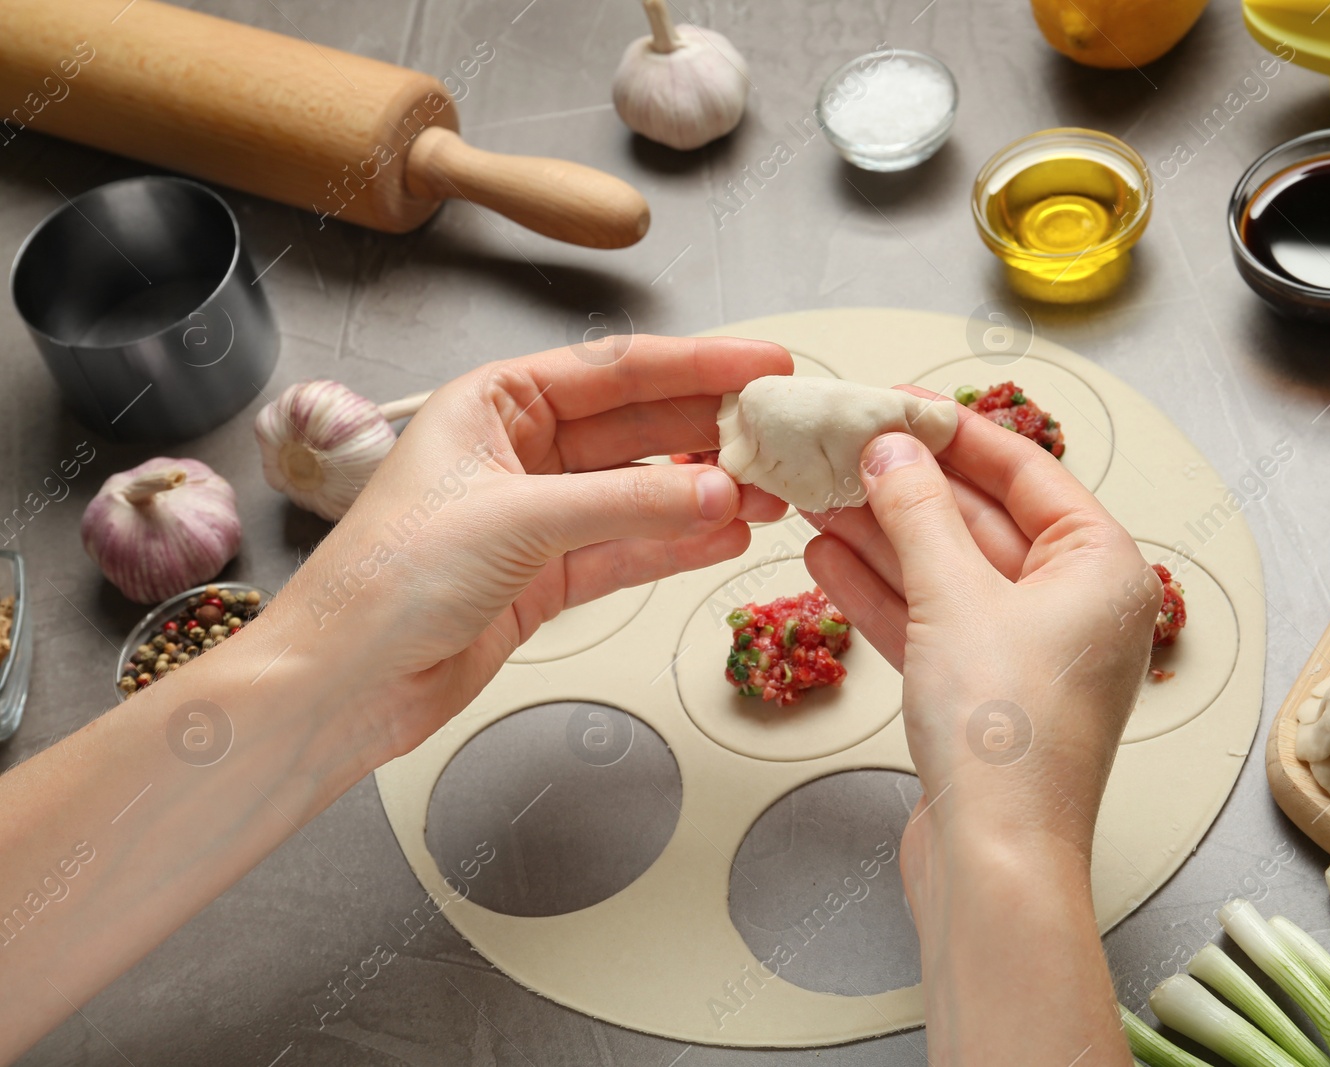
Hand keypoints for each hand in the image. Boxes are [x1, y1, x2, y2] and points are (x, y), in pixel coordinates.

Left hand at [267, 334, 789, 765]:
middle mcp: (519, 452)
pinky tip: (727, 537)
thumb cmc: (384, 581)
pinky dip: (679, 545)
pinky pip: (630, 548)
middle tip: (778, 435)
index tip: (760, 368)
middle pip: (639, 427)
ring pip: (642, 492)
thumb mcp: (516, 520)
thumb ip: (627, 503)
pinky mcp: (548, 577)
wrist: (345, 683)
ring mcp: (537, 516)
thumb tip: (715, 490)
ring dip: (706, 494)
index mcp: (494, 404)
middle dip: (711, 432)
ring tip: (769, 495)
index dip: (696, 366)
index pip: (615, 370)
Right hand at [803, 396, 1152, 1066]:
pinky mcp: (984, 696)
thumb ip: (917, 513)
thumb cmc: (1006, 736)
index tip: (895, 403)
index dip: (954, 432)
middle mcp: (1075, 607)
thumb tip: (892, 450)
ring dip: (882, 536)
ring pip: (947, 574)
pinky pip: (932, 623)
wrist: (994, 863)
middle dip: (905, 488)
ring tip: (815, 496)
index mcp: (1102, 569)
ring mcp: (1029, 655)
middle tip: (840, 449)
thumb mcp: (954, 598)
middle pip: (980, 521)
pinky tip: (826, 560)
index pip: (1026, 470)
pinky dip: (883, 594)